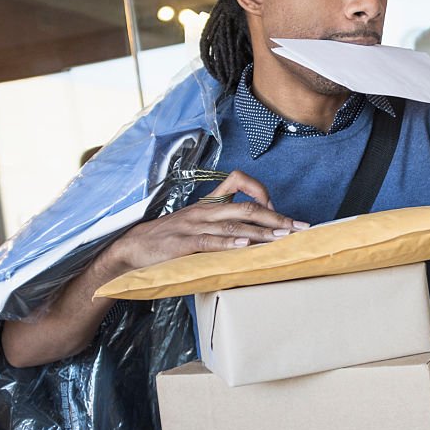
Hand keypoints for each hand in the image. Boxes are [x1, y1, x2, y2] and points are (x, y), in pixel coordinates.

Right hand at [101, 170, 307, 273]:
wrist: (131, 248)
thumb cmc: (168, 238)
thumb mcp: (195, 222)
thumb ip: (220, 222)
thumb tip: (252, 231)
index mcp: (208, 203)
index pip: (238, 181)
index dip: (262, 191)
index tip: (279, 208)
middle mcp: (204, 211)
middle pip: (247, 207)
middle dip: (277, 217)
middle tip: (298, 227)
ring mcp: (194, 226)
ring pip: (234, 224)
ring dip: (262, 232)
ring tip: (282, 237)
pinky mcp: (183, 244)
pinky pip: (210, 241)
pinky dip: (229, 243)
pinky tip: (246, 245)